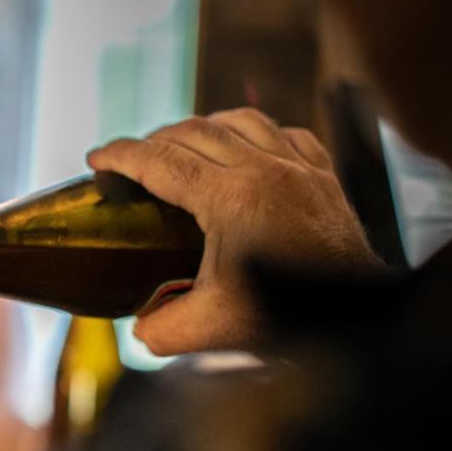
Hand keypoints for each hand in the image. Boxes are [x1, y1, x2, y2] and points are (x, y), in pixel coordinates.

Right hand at [88, 108, 382, 354]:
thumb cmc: (287, 317)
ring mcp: (298, 167)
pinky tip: (244, 147)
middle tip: (129, 160)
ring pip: (239, 121)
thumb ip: (160, 327)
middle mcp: (264, 169)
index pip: (160, 161)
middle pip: (193, 132)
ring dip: (202, 127)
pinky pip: (285, 133)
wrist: (354, 314)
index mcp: (231, 198)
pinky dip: (255, 133)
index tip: (96, 157)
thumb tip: (140, 325)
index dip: (120, 155)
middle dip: (152, 140)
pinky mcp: (323, 175)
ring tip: (181, 144)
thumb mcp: (208, 329)